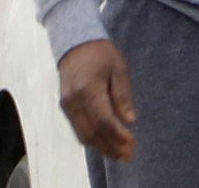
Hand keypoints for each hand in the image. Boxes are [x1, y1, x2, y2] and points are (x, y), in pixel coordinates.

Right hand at [59, 41, 137, 162]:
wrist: (74, 42)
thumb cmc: (101, 53)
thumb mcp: (119, 68)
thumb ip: (123, 95)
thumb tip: (130, 121)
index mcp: (88, 89)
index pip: (104, 121)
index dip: (118, 136)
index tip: (132, 144)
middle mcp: (74, 101)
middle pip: (92, 133)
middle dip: (111, 147)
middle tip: (128, 155)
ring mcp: (67, 105)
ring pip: (83, 135)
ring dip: (101, 147)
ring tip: (119, 154)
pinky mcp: (65, 107)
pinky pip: (78, 129)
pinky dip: (92, 139)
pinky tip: (105, 143)